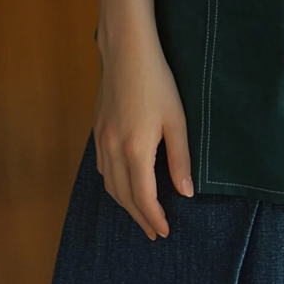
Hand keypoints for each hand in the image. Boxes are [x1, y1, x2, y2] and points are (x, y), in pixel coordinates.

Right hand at [94, 28, 192, 239]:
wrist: (126, 51)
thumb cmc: (157, 81)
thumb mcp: (176, 119)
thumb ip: (180, 158)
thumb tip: (185, 192)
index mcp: (135, 149)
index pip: (143, 197)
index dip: (154, 217)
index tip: (165, 231)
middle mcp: (113, 149)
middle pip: (124, 197)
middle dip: (140, 217)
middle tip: (154, 232)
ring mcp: (102, 140)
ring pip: (110, 185)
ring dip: (125, 204)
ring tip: (141, 214)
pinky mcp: (97, 130)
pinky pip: (103, 168)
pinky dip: (113, 185)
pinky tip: (124, 184)